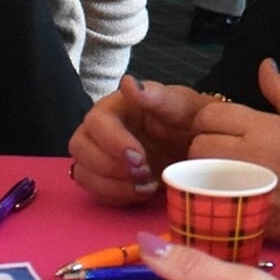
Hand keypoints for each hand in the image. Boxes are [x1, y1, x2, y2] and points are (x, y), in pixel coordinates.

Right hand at [68, 76, 214, 205]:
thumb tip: (128, 82)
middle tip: (144, 173)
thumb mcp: (181, 104)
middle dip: (109, 166)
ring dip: (112, 185)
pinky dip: (117, 197)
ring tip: (146, 185)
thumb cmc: (188, 119)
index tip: (139, 157)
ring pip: (82, 172)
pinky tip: (143, 192)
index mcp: (115, 106)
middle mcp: (100, 129)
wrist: (200, 144)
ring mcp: (99, 154)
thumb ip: (156, 95)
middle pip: (79, 147)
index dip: (112, 142)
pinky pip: (95, 192)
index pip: (96, 121)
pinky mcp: (105, 178)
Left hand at [189, 60, 279, 252]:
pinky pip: (221, 209)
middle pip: (199, 148)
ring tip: (222, 178)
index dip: (208, 120)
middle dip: (203, 148)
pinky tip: (233, 203)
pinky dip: (221, 205)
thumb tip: (265, 65)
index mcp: (263, 128)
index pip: (210, 116)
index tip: (218, 127)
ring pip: (203, 180)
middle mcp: (251, 157)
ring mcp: (250, 191)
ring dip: (206, 177)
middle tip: (219, 154)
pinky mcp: (254, 220)